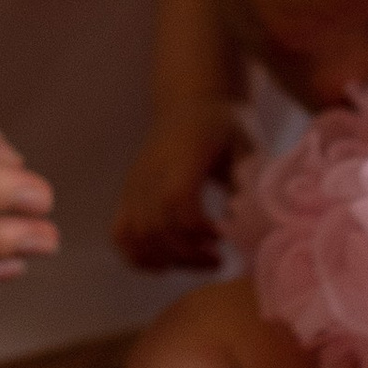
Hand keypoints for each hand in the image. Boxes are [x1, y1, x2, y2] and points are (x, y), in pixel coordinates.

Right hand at [116, 98, 245, 270]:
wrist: (191, 104)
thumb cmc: (224, 126)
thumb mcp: (246, 143)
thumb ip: (247, 180)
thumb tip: (241, 217)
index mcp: (182, 156)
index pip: (176, 199)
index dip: (197, 228)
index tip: (223, 236)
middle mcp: (151, 171)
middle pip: (154, 225)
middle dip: (187, 254)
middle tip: (218, 258)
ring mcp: (135, 184)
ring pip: (135, 235)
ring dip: (167, 260)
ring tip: (197, 262)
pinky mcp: (128, 194)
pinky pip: (120, 233)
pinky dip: (138, 257)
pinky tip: (167, 264)